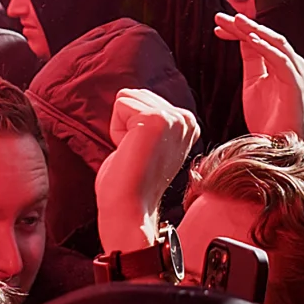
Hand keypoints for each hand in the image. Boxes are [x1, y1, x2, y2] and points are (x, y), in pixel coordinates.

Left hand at [95, 85, 203, 256]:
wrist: (129, 209)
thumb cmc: (131, 180)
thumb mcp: (149, 142)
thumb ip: (149, 119)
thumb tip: (131, 94)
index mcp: (188, 123)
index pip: (145, 98)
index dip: (133, 126)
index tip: (143, 154)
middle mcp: (185, 119)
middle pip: (136, 94)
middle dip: (126, 123)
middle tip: (136, 154)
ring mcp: (173, 119)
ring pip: (127, 97)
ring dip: (121, 127)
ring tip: (134, 154)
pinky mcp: (155, 120)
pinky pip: (120, 104)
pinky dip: (116, 129)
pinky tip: (129, 151)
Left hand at [219, 11, 303, 138]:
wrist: (277, 147)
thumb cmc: (267, 119)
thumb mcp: (253, 82)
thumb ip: (251, 60)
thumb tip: (242, 37)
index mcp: (280, 64)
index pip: (259, 39)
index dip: (239, 30)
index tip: (217, 26)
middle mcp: (290, 64)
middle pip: (266, 36)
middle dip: (243, 25)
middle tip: (220, 17)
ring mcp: (295, 73)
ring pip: (276, 42)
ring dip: (254, 30)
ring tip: (235, 21)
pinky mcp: (296, 84)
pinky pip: (281, 60)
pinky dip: (266, 47)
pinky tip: (249, 39)